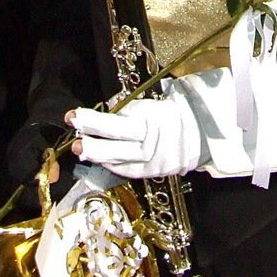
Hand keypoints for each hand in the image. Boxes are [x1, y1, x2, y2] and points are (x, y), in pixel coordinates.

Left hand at [69, 90, 202, 178]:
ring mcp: (153, 160)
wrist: (202, 133)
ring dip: (98, 154)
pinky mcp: (153, 173)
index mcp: (154, 118)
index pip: (120, 121)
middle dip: (94, 139)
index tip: (76, 116)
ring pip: (121, 159)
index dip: (96, 119)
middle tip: (74, 137)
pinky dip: (112, 164)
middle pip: (119, 141)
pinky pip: (127, 170)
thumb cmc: (174, 112)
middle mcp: (154, 140)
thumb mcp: (154, 103)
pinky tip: (99, 159)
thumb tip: (106, 110)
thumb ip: (129, 109)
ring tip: (80, 149)